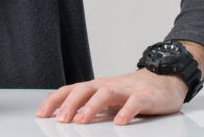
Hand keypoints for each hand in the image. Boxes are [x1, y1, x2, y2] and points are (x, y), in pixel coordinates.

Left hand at [35, 68, 187, 124]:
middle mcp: (107, 86)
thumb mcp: (105, 98)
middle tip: (60, 120)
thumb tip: (64, 114)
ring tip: (82, 121)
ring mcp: (125, 90)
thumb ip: (88, 105)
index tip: (41, 114)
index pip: (70, 90)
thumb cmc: (130, 91)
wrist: (163, 79)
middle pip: (84, 90)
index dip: (54, 101)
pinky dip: (126, 112)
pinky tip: (119, 123)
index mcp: (95, 87)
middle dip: (69, 104)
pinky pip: (133, 103)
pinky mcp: (144, 97)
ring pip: (105, 94)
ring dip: (91, 107)